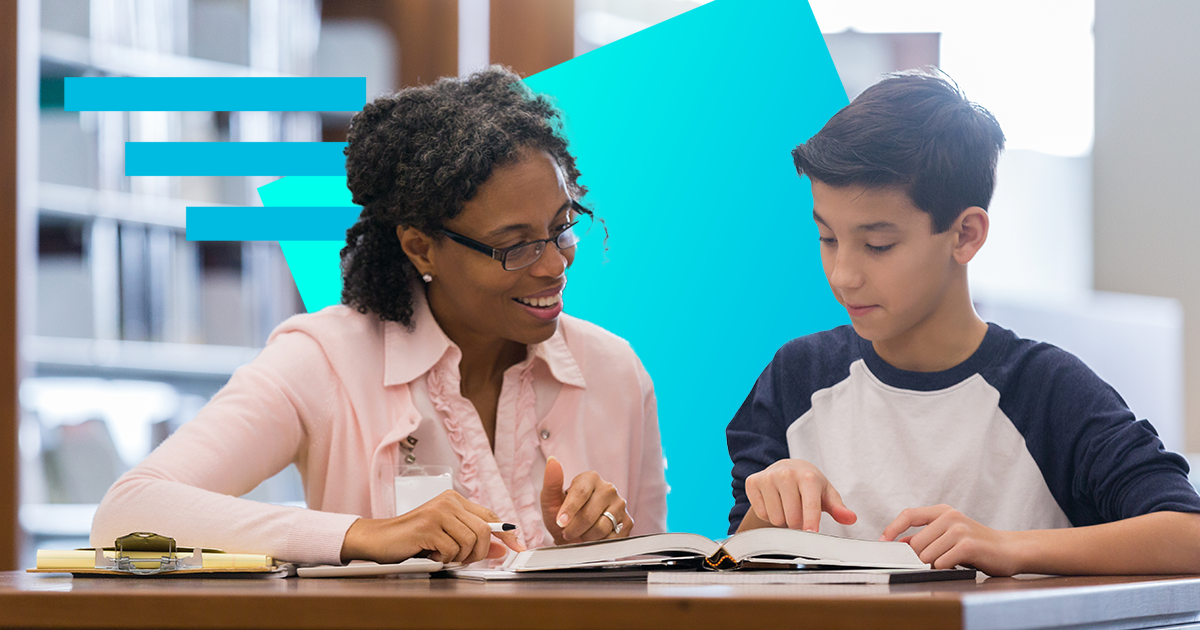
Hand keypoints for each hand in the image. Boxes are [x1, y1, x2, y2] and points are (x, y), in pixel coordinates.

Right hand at [340, 490, 524, 563]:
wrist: (380, 539)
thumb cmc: (412, 539)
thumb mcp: (447, 539)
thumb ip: (473, 541)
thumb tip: (500, 548)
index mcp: (455, 501)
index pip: (490, 515)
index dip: (506, 534)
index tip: (518, 547)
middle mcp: (449, 502)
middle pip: (484, 530)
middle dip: (478, 552)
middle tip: (463, 560)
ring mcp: (438, 512)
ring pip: (471, 540)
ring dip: (460, 557)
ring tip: (443, 555)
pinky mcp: (428, 525)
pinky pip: (452, 549)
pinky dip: (444, 559)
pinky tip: (432, 555)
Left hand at [540, 456, 631, 543]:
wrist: (573, 536)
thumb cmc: (561, 516)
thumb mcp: (551, 500)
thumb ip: (551, 481)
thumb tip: (552, 461)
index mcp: (590, 478)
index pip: (580, 493)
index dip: (569, 510)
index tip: (560, 522)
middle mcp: (608, 488)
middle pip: (589, 514)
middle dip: (574, 529)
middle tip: (567, 532)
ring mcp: (620, 505)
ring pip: (601, 528)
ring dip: (586, 537)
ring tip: (580, 534)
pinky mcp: (628, 521)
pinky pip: (612, 538)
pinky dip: (599, 543)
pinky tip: (593, 538)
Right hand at [743, 458, 856, 531]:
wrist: (786, 467)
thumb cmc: (809, 484)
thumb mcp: (826, 493)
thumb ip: (838, 508)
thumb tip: (850, 518)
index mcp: (807, 476)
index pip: (810, 506)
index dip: (811, 523)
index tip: (810, 535)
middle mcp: (786, 473)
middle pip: (792, 518)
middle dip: (797, 523)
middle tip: (799, 513)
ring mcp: (767, 477)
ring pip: (776, 518)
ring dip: (783, 519)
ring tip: (786, 506)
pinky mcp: (752, 482)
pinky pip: (761, 513)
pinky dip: (768, 514)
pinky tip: (773, 502)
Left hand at [880, 504, 1023, 575]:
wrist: (1009, 549)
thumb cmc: (977, 544)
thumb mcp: (949, 534)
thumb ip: (925, 536)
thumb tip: (899, 543)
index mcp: (942, 511)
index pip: (908, 515)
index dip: (893, 528)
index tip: (883, 541)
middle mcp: (950, 516)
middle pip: (915, 543)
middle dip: (918, 558)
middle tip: (934, 562)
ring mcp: (959, 530)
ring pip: (926, 556)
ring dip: (934, 565)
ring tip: (950, 562)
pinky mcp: (967, 545)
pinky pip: (941, 563)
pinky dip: (945, 569)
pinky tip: (957, 565)